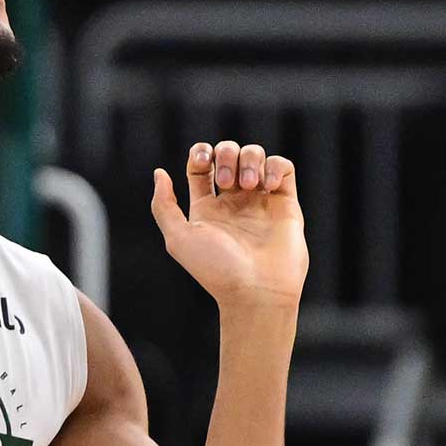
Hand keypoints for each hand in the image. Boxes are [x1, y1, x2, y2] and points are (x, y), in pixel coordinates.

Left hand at [150, 141, 307, 309]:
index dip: (200, 154)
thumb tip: (160, 173)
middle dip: (226, 154)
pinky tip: (267, 185)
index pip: (201, 166)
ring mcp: (260, 202)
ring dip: (249, 159)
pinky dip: (274, 166)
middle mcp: (234, 202)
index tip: (202, 162)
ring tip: (249, 185)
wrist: (257, 291)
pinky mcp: (286, 204)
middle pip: (228, 154)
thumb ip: (164, 205)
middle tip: (227, 181)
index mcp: (207, 208)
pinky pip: (283, 168)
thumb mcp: (178, 238)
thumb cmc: (216, 270)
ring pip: (255, 156)